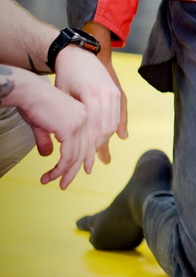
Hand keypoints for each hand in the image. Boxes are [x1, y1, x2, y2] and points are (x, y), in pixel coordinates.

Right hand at [12, 73, 91, 187]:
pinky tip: (51, 176)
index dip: (81, 161)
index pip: (86, 143)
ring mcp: (80, 124)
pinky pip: (68, 156)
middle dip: (72, 171)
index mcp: (84, 115)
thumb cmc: (32, 104)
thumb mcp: (42, 126)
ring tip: (54, 183)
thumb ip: (47, 140)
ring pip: (76, 157)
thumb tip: (47, 154)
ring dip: (64, 173)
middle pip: (83, 152)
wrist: (27, 92)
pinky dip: (60, 169)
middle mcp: (86, 119)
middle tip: (64, 184)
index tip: (72, 174)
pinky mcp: (71, 129)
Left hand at [53, 43, 123, 163]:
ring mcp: (114, 93)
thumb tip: (65, 143)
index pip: (93, 128)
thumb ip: (69, 117)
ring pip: (113, 123)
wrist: (79, 54)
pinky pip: (119, 114)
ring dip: (106, 139)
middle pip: (105, 128)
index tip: (82, 163)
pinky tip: (118, 137)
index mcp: (92, 95)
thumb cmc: (65, 75)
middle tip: (90, 164)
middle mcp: (107, 94)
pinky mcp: (118, 92)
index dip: (89, 148)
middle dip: (98, 148)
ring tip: (100, 155)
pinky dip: (117, 127)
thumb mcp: (62, 95)